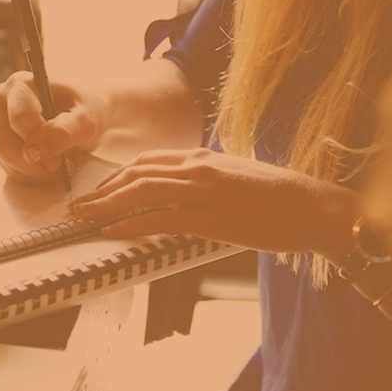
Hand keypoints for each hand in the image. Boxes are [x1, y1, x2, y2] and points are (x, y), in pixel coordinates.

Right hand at [0, 71, 109, 182]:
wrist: (83, 117)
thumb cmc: (86, 112)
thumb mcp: (86, 122)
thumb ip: (63, 133)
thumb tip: (34, 152)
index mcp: (21, 84)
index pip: (20, 120)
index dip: (40, 145)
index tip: (60, 160)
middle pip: (6, 144)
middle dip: (35, 164)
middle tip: (60, 166)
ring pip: (4, 159)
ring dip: (33, 171)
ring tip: (56, 163)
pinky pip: (5, 166)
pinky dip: (27, 174)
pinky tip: (44, 166)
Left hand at [68, 149, 356, 255]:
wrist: (314, 207)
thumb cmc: (281, 199)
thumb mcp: (237, 179)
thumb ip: (208, 182)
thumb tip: (187, 196)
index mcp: (204, 157)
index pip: (148, 161)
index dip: (118, 176)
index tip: (99, 190)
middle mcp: (199, 168)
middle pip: (137, 173)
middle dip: (102, 190)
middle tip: (78, 205)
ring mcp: (204, 191)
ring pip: (141, 192)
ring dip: (106, 205)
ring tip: (83, 217)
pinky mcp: (211, 217)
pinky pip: (160, 219)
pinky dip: (131, 225)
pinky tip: (112, 232)